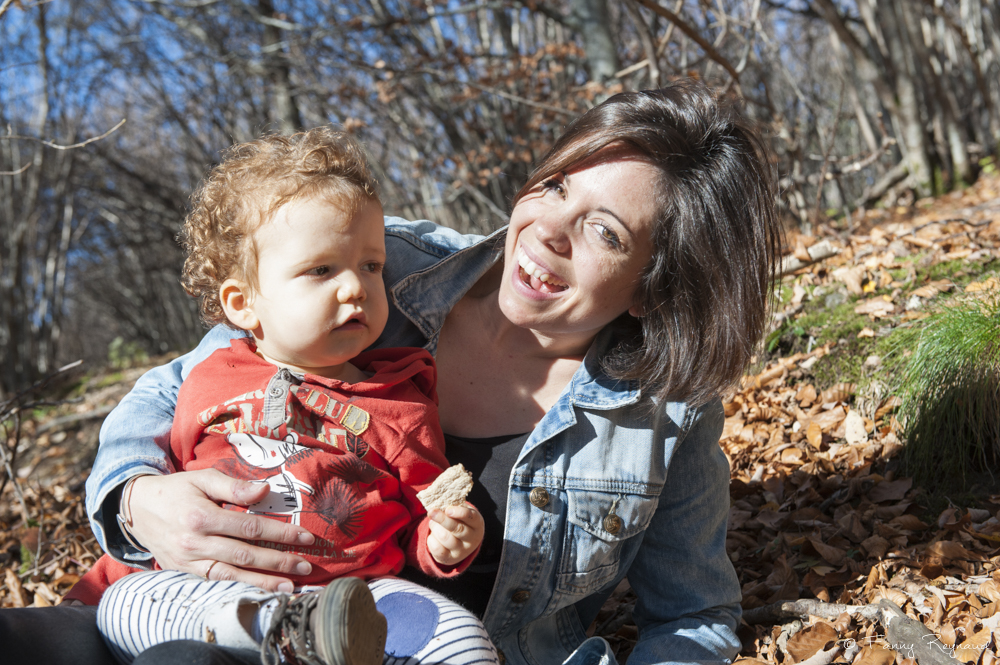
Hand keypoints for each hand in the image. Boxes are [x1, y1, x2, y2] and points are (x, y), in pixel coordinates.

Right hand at [125, 469, 314, 591]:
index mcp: (202, 517)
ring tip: (289, 586)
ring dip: (263, 582)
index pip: (250, 528)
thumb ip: (234, 486)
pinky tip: (259, 590)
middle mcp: (195, 543)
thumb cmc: (176, 490)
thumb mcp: (203, 478)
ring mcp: (188, 562)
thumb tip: (265, 489)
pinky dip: (240, 587)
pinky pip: (216, 582)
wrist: (136, 508)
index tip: (305, 537)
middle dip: (279, 562)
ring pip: (232, 575)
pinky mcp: (184, 572)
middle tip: (306, 566)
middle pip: (245, 555)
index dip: (280, 533)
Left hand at [426, 504, 483, 565]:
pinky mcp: (450, 559)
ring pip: (445, 538)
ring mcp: (462, 551)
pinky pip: (437, 548)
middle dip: (443, 519)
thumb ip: (452, 507)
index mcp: (477, 524)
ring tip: (433, 522)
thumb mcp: (461, 512)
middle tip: (431, 512)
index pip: (471, 518)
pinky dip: (431, 538)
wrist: (460, 543)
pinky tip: (433, 534)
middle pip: (458, 529)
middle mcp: (472, 539)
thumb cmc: (460, 521)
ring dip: (435, 527)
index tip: (448, 509)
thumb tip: (438, 506)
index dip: (460, 513)